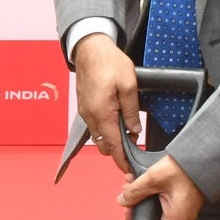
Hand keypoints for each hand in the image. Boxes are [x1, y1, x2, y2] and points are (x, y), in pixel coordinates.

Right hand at [72, 33, 139, 175]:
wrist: (89, 49)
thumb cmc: (109, 63)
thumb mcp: (130, 86)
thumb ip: (132, 112)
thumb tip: (133, 131)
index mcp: (102, 113)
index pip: (113, 146)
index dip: (122, 161)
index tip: (130, 171)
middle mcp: (90, 116)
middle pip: (103, 145)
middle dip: (118, 151)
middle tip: (135, 148)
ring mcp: (85, 112)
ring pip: (98, 136)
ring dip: (111, 140)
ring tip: (128, 133)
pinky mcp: (84, 106)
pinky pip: (95, 125)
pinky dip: (105, 130)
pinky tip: (117, 122)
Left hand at [117, 154, 205, 219]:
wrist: (201, 158)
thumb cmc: (185, 169)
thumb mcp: (154, 178)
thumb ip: (136, 191)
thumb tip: (123, 200)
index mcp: (176, 219)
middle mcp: (180, 219)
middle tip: (127, 209)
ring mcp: (179, 212)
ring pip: (155, 218)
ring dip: (140, 206)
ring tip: (129, 190)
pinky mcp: (178, 203)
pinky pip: (159, 207)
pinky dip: (146, 198)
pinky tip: (136, 185)